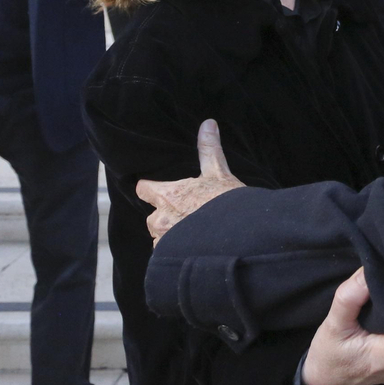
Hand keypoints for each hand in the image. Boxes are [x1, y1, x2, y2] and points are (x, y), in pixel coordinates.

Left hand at [136, 120, 243, 245]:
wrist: (240, 236)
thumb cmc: (226, 204)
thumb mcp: (219, 172)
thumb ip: (209, 149)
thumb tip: (208, 123)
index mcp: (167, 196)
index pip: (143, 189)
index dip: (151, 189)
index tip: (161, 191)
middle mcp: (159, 220)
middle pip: (152, 217)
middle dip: (166, 218)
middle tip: (188, 216)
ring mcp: (164, 243)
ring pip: (160, 238)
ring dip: (172, 237)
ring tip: (194, 235)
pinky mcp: (171, 260)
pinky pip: (168, 256)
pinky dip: (178, 253)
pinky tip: (195, 249)